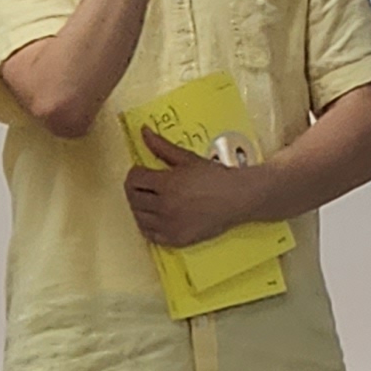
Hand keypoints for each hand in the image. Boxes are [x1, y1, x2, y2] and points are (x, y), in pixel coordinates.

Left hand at [123, 129, 253, 249]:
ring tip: (150, 200)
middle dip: (135, 188)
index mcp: (166, 184)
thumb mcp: (187, 158)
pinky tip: (155, 218)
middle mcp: (165, 207)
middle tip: (144, 184)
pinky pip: (150, 235)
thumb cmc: (215, 177)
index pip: (134, 179)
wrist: (237, 198)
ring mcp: (169, 226)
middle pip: (133, 198)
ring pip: (139, 217)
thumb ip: (162, 146)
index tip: (141, 171)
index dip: (135, 173)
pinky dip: (148, 226)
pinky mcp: (176, 239)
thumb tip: (144, 132)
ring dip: (140, 207)